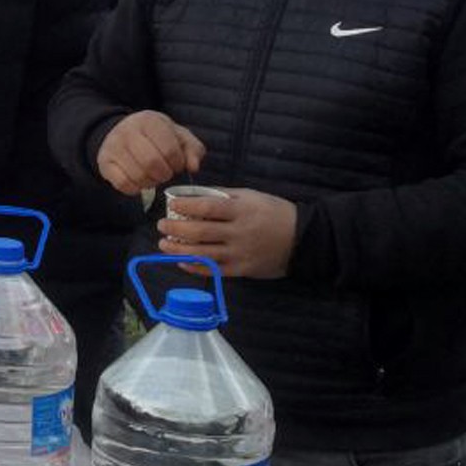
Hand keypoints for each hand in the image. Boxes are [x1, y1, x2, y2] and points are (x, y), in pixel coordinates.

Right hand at [96, 111, 205, 194]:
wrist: (124, 132)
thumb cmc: (157, 136)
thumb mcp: (179, 136)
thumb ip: (193, 150)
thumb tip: (193, 167)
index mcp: (149, 121)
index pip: (170, 150)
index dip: (178, 163)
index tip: (177, 164)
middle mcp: (127, 130)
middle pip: (152, 163)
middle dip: (164, 174)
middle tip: (166, 173)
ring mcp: (113, 146)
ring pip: (137, 175)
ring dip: (151, 182)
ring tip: (153, 176)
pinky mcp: (104, 162)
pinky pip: (123, 184)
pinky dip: (136, 188)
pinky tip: (140, 181)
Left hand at [154, 188, 297, 278]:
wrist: (304, 239)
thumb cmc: (274, 213)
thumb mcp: (252, 196)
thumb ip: (224, 197)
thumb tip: (195, 195)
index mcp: (241, 210)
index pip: (206, 208)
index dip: (185, 206)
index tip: (171, 205)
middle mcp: (239, 233)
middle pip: (200, 232)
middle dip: (176, 228)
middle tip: (161, 225)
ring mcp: (240, 254)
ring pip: (202, 253)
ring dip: (178, 249)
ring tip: (163, 244)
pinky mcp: (242, 271)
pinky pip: (213, 271)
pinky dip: (194, 267)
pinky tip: (181, 261)